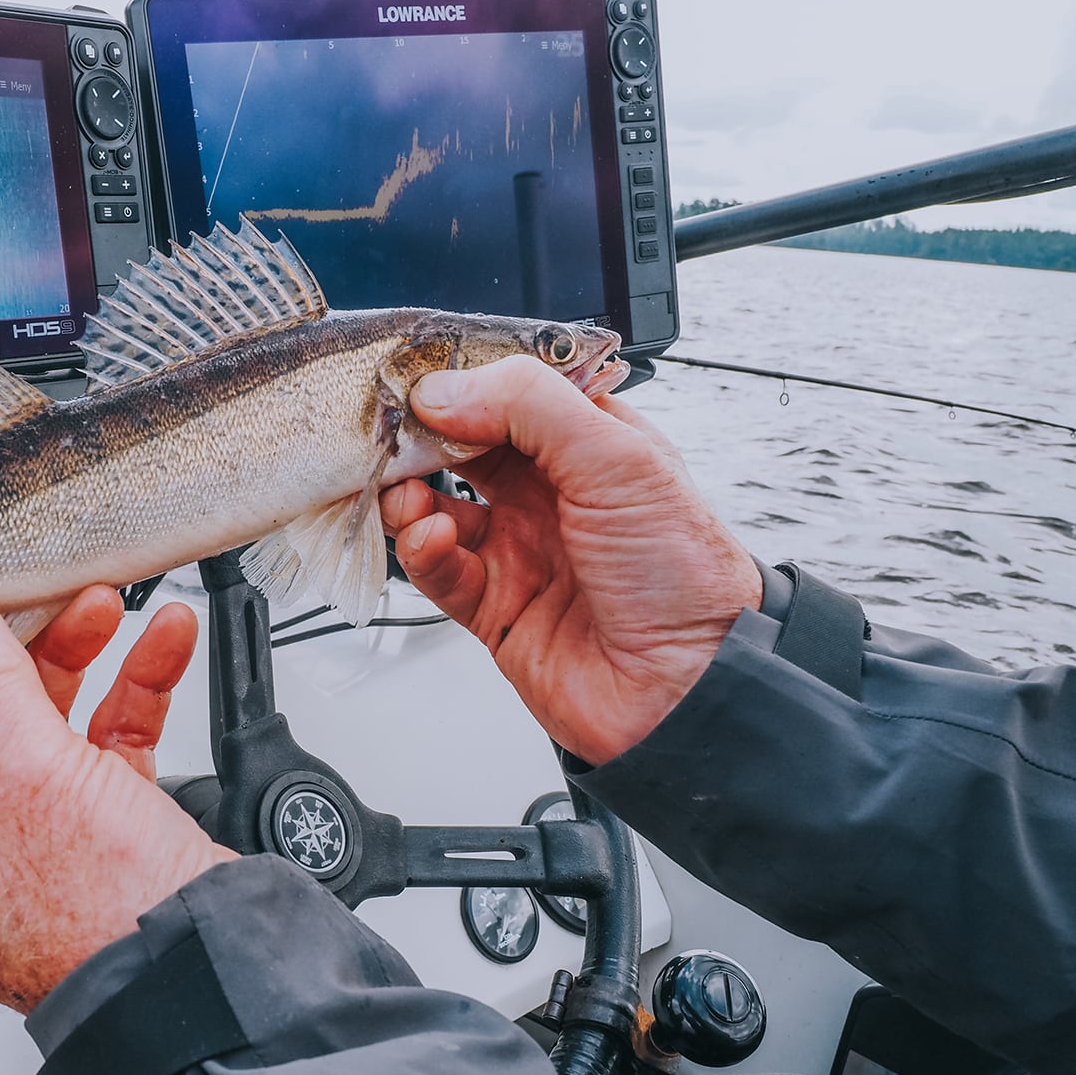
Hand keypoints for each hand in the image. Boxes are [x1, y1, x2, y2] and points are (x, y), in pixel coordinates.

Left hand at [0, 585, 233, 1011]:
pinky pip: (102, 740)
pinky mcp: (101, 827)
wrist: (209, 970)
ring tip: (99, 599)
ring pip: (39, 720)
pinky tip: (160, 640)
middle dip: (7, 644)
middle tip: (21, 585)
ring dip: (74, 656)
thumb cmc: (105, 923)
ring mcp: (36, 837)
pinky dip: (131, 689)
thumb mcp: (33, 778)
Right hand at [380, 356, 761, 764]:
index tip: (415, 383)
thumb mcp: (619, 459)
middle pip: (461, 447)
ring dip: (411, 498)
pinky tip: (432, 542)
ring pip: (437, 508)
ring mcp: (520, 549)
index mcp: (589, 443)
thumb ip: (528, 408)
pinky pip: (439, 569)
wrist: (687, 690)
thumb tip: (443, 391)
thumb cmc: (684, 573)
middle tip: (388, 437)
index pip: (508, 393)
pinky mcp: (495, 607)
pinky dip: (423, 552)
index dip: (458, 384)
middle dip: (420, 440)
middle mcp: (551, 493)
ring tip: (407, 498)